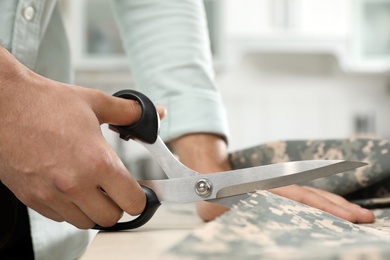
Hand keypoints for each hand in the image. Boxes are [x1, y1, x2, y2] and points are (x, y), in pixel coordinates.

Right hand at [0, 47, 165, 228]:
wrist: (4, 104)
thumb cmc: (47, 102)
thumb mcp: (96, 102)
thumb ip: (130, 113)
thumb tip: (158, 113)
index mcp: (96, 161)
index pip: (133, 202)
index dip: (140, 197)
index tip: (138, 189)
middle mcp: (74, 184)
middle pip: (112, 218)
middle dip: (118, 204)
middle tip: (115, 187)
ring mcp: (50, 195)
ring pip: (86, 222)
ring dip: (94, 209)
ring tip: (92, 186)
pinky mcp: (31, 198)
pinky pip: (61, 217)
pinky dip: (70, 208)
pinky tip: (68, 186)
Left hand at [170, 134, 374, 223]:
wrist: (209, 177)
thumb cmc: (211, 196)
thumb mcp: (212, 207)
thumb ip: (223, 213)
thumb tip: (230, 217)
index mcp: (260, 190)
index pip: (296, 198)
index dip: (319, 207)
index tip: (342, 216)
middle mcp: (274, 186)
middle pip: (310, 195)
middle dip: (337, 207)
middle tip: (363, 218)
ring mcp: (278, 187)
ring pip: (312, 193)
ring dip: (336, 203)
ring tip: (359, 214)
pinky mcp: (280, 191)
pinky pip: (307, 195)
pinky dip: (325, 201)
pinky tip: (338, 208)